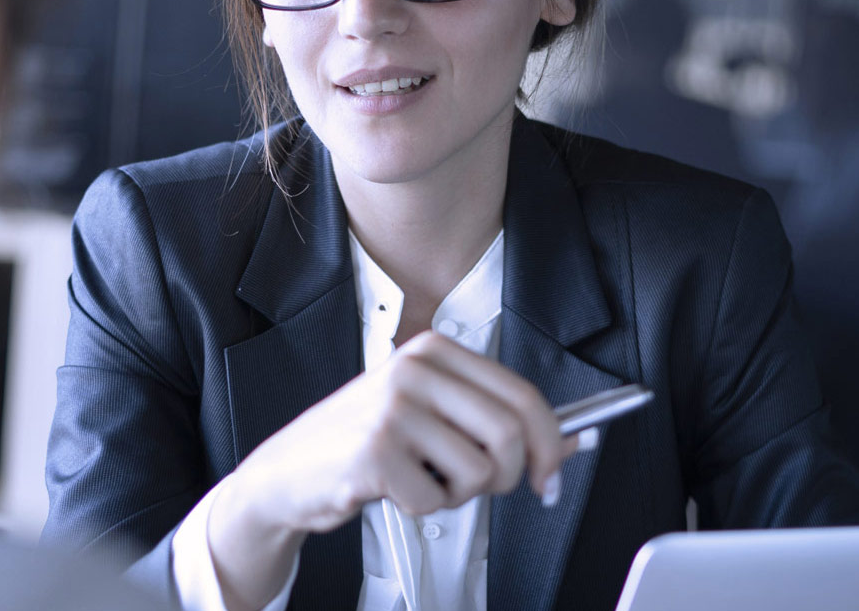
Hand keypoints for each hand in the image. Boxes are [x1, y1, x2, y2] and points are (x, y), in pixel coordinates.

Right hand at [206, 331, 580, 606]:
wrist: (288, 471)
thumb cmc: (366, 441)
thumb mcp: (431, 413)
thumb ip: (492, 419)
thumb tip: (569, 442)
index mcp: (433, 350)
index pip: (521, 393)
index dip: (551, 441)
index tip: (554, 474)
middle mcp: (414, 369)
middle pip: (509, 433)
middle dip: (508, 476)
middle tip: (480, 485)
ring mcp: (393, 406)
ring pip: (478, 472)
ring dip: (456, 494)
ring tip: (420, 476)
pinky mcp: (375, 449)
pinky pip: (434, 501)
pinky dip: (420, 508)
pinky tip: (391, 487)